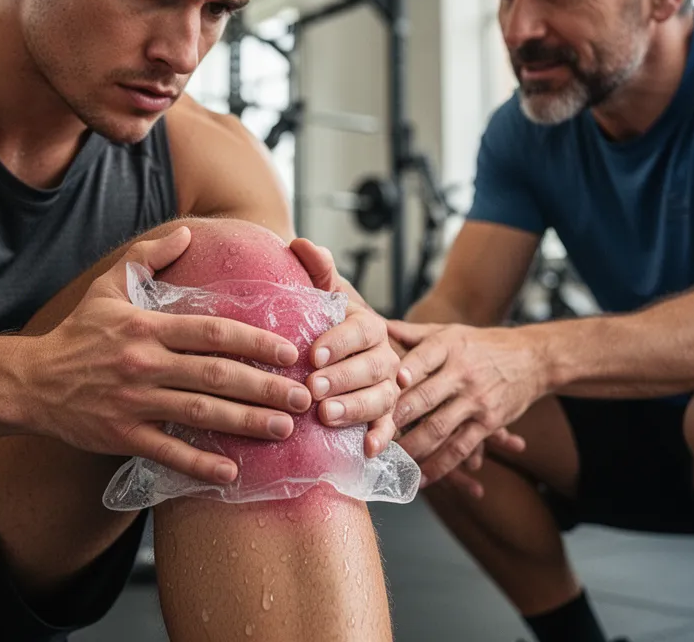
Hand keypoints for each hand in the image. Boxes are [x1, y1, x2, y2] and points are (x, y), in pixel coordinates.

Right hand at [28, 227, 312, 484]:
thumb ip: (148, 256)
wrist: (30, 381)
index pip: (212, 332)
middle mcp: (145, 364)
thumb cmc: (77, 333)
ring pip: (200, 414)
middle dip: (265, 388)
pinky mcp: (121, 436)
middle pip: (216, 375)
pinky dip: (198, 465)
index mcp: (147, 327)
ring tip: (284, 430)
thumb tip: (188, 233)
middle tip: (303, 398)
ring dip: (246, 423)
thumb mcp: (108, 287)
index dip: (255, 342)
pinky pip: (167, 452)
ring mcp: (134, 402)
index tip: (289, 352)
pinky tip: (231, 472)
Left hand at [289, 238, 399, 458]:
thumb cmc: (328, 325)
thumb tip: (301, 244)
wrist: (340, 356)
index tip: (311, 354)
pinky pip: (392, 425)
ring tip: (326, 417)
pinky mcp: (389, 414)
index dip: (338, 342)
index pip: (359, 330)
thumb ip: (316, 271)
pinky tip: (366, 448)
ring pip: (383, 398)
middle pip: (371, 367)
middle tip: (311, 389)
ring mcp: (390, 386)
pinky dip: (381, 436)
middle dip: (341, 379)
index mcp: (369, 325)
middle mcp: (385, 355)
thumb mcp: (325, 296)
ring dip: (356, 408)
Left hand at [387, 320, 542, 484]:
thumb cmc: (481, 344)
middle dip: (394, 421)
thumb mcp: (449, 331)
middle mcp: (462, 373)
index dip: (398, 376)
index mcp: (448, 346)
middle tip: (370, 439)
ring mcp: (477, 400)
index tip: (377, 391)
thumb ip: (412, 333)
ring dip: (412, 448)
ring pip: (439, 429)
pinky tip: (420, 478)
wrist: (533, 359)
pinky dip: (440, 466)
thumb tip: (375, 324)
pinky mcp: (489, 423)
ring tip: (388, 462)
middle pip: (423, 398)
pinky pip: (461, 449)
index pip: (418, 361)